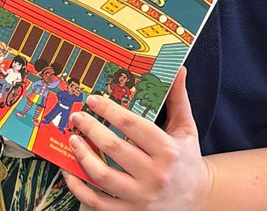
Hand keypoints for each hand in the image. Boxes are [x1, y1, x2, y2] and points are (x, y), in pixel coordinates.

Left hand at [62, 68, 212, 210]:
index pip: (132, 125)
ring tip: (72, 139)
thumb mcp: (186, 128)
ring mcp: (142, 197)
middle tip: (76, 117)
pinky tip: (69, 173)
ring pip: (103, 177)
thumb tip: (178, 69)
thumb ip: (178, 99)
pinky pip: (99, 204)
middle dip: (90, 129)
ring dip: (82, 156)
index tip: (92, 99)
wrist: (197, 197)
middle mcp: (155, 176)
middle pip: (113, 148)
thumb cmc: (186, 158)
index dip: (109, 110)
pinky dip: (80, 189)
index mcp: (168, 151)